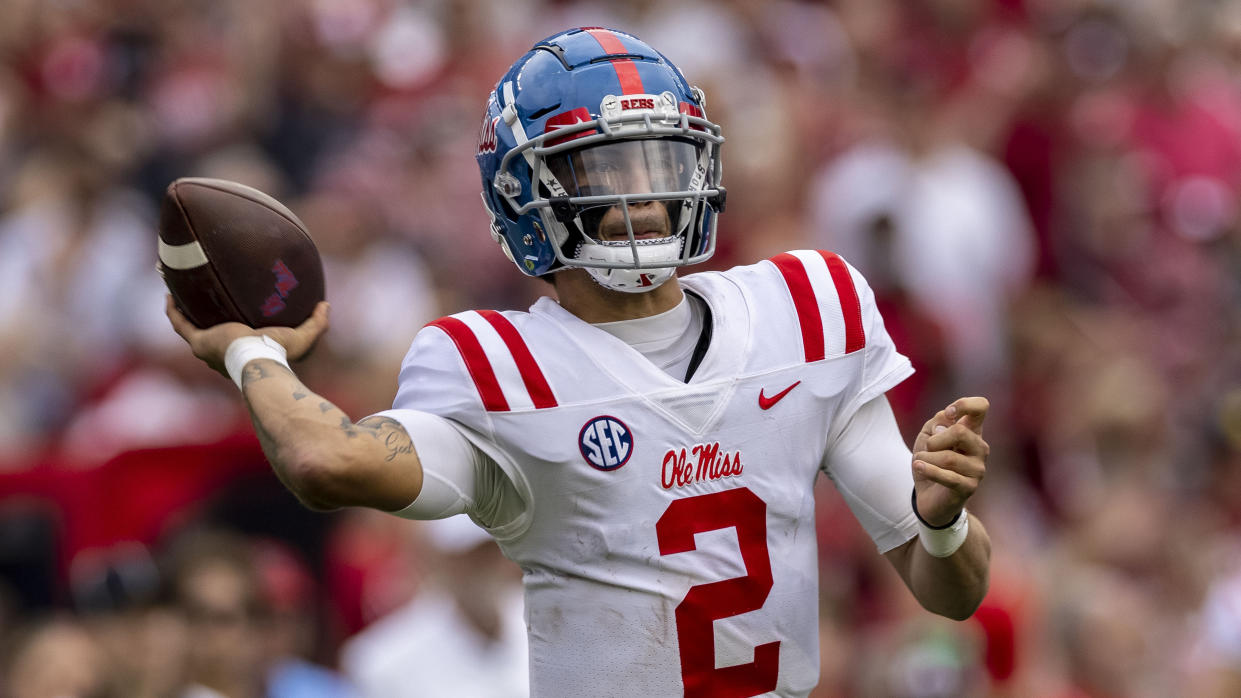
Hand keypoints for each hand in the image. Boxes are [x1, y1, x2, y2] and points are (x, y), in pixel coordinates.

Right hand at [165, 296, 329, 376]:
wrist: (259, 363)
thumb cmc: (280, 354)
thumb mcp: (303, 337)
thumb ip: (317, 323)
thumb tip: (326, 304)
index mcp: (240, 354)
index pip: (233, 341)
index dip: (229, 327)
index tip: (230, 312)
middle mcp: (219, 354)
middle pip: (207, 332)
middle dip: (202, 317)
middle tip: (200, 298)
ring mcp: (206, 349)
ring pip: (189, 327)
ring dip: (183, 310)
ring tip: (179, 290)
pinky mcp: (199, 342)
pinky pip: (180, 323)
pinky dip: (174, 310)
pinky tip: (170, 292)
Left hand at [911, 396, 988, 526]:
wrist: (928, 496)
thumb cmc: (931, 461)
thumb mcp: (927, 436)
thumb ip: (936, 423)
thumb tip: (945, 425)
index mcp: (972, 431)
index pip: (981, 407)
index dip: (964, 405)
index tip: (949, 413)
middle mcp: (980, 448)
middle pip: (961, 432)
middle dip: (935, 440)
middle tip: (927, 448)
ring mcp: (977, 469)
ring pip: (949, 457)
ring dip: (926, 458)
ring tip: (920, 462)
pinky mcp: (969, 487)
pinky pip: (948, 476)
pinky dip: (928, 470)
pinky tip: (918, 467)